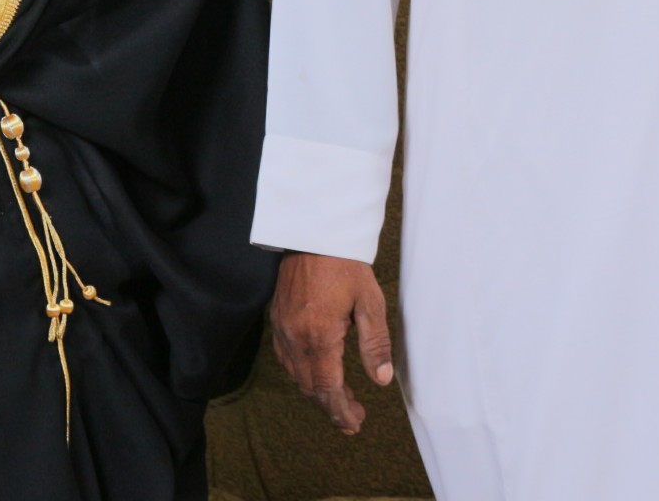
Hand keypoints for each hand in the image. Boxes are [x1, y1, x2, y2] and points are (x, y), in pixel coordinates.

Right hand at [269, 251, 394, 434]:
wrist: (312, 233)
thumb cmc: (345, 265)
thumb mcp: (370, 302)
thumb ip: (375, 343)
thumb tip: (382, 380)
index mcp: (319, 335)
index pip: (328, 387)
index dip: (341, 410)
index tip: (355, 424)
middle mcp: (295, 336)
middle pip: (310, 386)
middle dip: (331, 407)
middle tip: (353, 419)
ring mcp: (282, 328)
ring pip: (296, 375)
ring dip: (317, 393)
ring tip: (340, 401)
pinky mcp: (277, 319)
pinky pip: (285, 358)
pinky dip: (302, 374)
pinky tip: (317, 375)